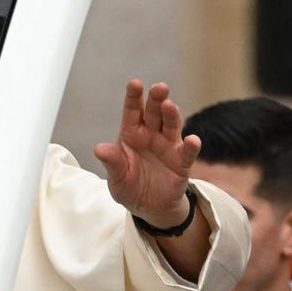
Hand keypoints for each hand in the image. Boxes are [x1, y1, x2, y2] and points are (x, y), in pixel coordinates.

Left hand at [94, 79, 199, 227]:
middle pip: (154, 113)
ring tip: (170, 106)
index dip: (133, 97)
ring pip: (172, 126)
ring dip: (172, 115)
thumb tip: (99, 149)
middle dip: (156, 100)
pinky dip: (191, 146)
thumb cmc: (129, 187)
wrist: (149, 207)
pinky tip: (192, 140)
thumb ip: (112, 162)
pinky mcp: (182, 162)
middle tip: (159, 88)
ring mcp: (168, 146)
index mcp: (131, 134)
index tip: (134, 83)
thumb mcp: (116, 178)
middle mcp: (151, 135)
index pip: (132, 112)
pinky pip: (187, 152)